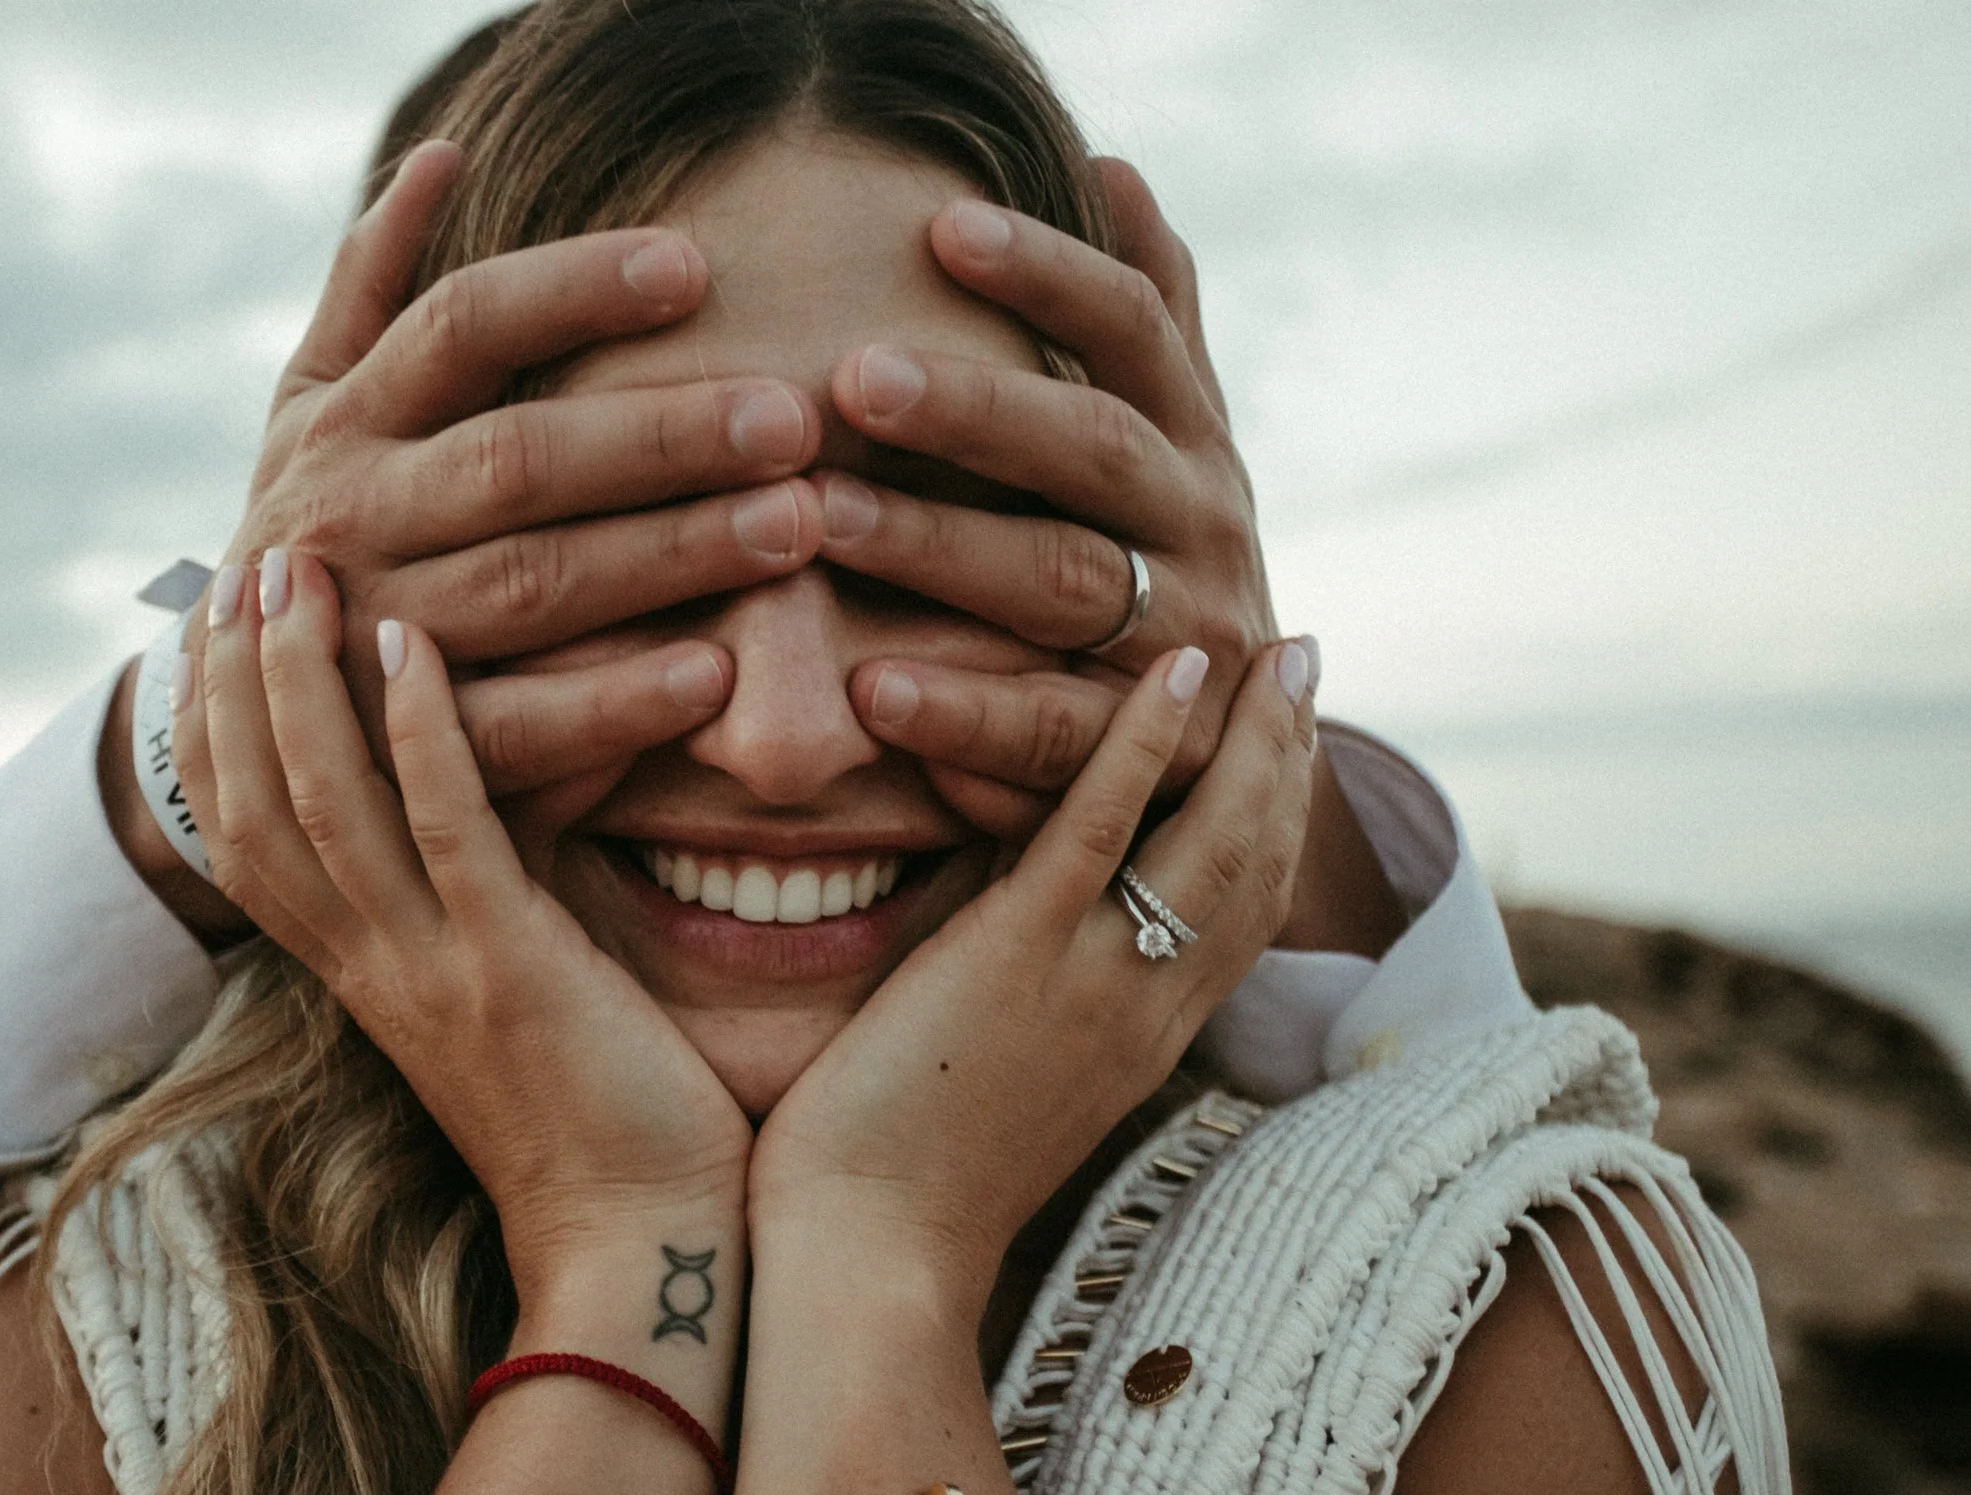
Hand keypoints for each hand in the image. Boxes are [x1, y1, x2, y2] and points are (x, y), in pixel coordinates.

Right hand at [186, 138, 824, 802]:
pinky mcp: (413, 752)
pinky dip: (617, 702)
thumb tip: (442, 156)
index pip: (460, 328)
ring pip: (531, 587)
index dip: (571, 292)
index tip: (692, 267)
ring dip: (668, 556)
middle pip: (516, 460)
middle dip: (659, 436)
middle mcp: (353, 521)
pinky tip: (718, 673)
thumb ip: (371, 287)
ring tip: (794, 527)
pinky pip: (521, 728)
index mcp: (343, 422)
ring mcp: (379, 639)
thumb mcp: (310, 405)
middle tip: (791, 419)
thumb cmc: (319, 530)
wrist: (234, 718)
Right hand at [186, 546, 748, 1290]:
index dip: (216, 733)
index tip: (217, 629)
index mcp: (365, 978)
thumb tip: (494, 812)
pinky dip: (415, 729)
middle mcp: (372, 969)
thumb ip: (481, 909)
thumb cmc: (605, 1127)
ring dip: (299, 678)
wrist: (645, 1253)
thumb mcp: (510, 999)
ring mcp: (432, 970)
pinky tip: (410, 639)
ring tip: (299, 567)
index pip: (244, 841)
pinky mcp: (510, 971)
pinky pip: (442, 829)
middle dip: (235, 679)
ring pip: (321, 802)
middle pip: (251, 805)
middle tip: (248, 560)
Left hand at [747, 638, 1318, 1308]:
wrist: (870, 1262)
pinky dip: (1146, 742)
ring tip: (1270, 646)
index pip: (1243, 915)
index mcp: (1142, 1040)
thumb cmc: (899, 1185)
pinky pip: (1105, 830)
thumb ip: (1022, 989)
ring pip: (1213, 838)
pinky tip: (1174, 670)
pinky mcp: (1021, 957)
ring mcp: (1094, 980)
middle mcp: (1147, 1008)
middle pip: (1258, 865)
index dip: (1276, 822)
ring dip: (1253, 734)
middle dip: (1293, 759)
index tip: (1288, 743)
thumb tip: (998, 901)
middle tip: (1304, 662)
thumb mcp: (999, 1079)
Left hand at [814, 158, 1272, 830]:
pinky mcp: (1146, 754)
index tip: (942, 226)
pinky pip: (1050, 731)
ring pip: (1061, 583)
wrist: (1245, 755)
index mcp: (1192, 440)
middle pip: (1090, 449)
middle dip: (975, 409)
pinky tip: (868, 688)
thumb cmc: (1167, 563)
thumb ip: (1153, 321)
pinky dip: (963, 713)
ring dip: (939, 547)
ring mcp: (1179, 643)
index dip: (1050, 272)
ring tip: (821, 515)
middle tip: (853, 373)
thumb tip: (1111, 168)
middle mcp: (1197, 528)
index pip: (1132, 330)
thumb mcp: (1178, 441)